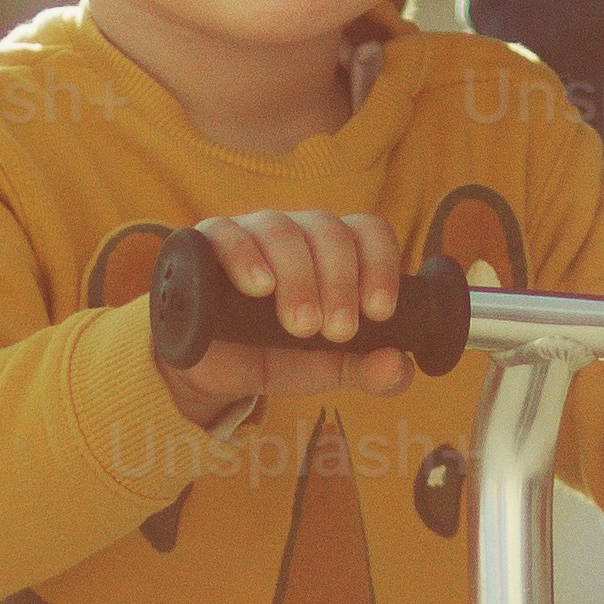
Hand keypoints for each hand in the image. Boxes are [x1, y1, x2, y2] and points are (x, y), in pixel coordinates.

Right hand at [156, 209, 416, 421]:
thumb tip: (398, 366)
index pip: (368, 232)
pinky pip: (226, 234)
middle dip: (340, 283)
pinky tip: (260, 287)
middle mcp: (297, 232)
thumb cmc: (279, 354)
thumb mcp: (328, 367)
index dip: (381, 264)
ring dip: (299, 277)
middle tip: (337, 331)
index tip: (380, 312)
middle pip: (328, 231)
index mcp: (335, 250)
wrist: (216, 372)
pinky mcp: (205, 244)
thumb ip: (369, 369)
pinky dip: (245, 256)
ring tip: (302, 324)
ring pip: (283, 232)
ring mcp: (251, 232)